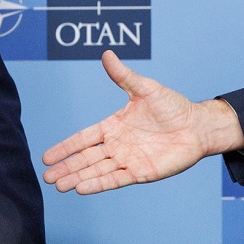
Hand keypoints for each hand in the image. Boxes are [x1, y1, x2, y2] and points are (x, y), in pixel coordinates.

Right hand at [42, 51, 243, 194]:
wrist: (197, 125)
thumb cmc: (173, 106)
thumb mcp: (145, 88)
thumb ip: (123, 76)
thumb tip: (107, 54)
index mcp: (114, 126)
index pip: (83, 138)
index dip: (65, 147)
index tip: (47, 156)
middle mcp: (117, 145)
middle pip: (86, 159)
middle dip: (66, 168)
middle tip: (46, 177)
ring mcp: (128, 160)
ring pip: (97, 171)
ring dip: (77, 178)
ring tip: (59, 186)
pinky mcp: (141, 172)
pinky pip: (116, 179)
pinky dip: (99, 184)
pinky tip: (82, 189)